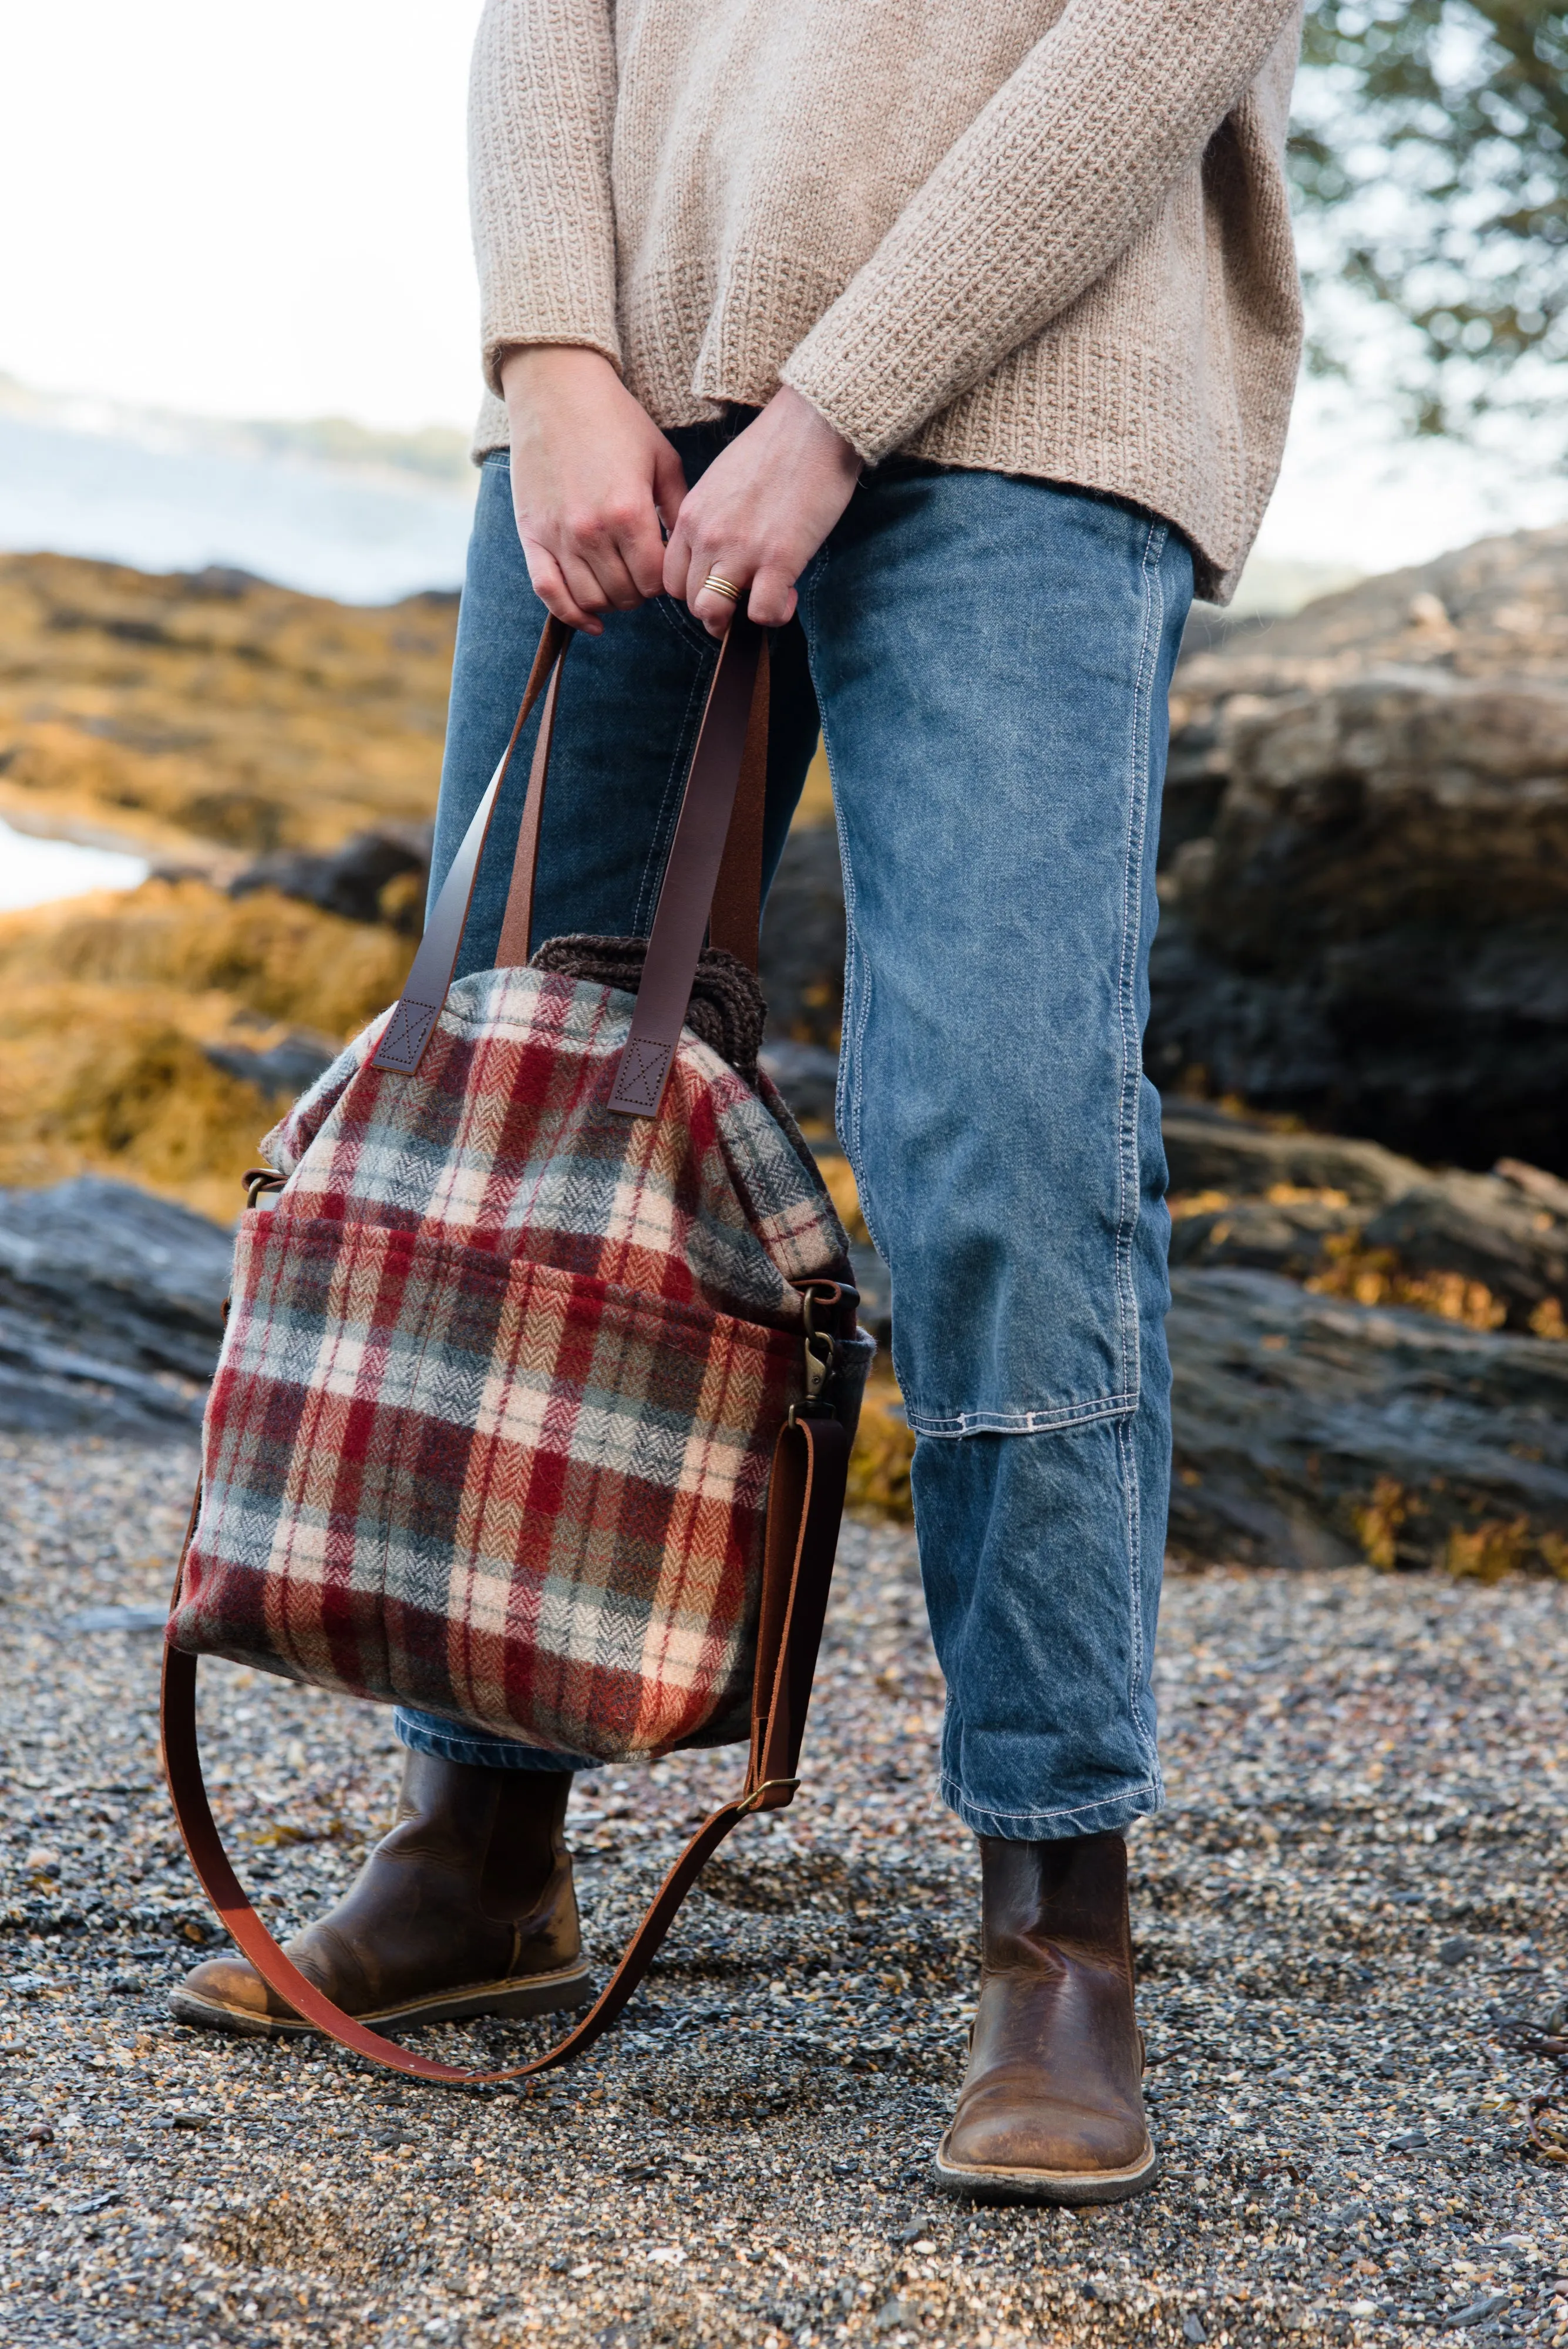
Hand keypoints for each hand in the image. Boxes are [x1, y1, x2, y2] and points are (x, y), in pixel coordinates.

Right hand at [500, 345, 687, 633]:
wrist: (556, 390)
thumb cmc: (615, 421)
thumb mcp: (662, 459)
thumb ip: (677, 510)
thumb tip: (688, 553)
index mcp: (629, 512)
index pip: (654, 581)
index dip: (665, 582)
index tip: (665, 567)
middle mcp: (592, 530)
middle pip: (625, 595)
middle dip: (640, 591)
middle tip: (642, 571)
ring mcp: (558, 535)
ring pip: (591, 599)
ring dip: (611, 601)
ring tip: (619, 582)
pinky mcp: (532, 535)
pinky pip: (549, 592)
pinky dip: (571, 614)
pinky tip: (591, 620)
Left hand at [663, 386, 861, 635]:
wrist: (814, 426)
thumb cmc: (775, 448)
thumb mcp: (722, 481)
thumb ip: (712, 519)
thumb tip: (722, 552)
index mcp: (691, 516)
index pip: (671, 578)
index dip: (695, 590)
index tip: (720, 585)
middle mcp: (707, 536)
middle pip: (690, 600)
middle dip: (717, 608)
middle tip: (745, 600)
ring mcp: (740, 550)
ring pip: (714, 613)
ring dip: (737, 620)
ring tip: (761, 604)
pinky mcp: (778, 560)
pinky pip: (762, 614)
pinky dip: (775, 616)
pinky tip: (788, 596)